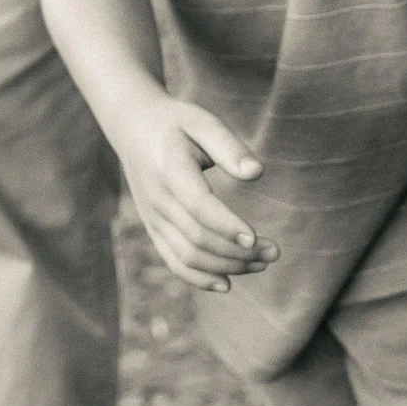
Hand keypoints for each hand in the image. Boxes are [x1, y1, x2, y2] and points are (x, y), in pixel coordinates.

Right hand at [113, 90, 278, 293]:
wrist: (131, 127)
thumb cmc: (175, 122)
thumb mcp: (202, 121)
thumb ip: (229, 146)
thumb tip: (257, 173)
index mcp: (169, 169)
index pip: (198, 207)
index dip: (227, 226)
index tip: (256, 238)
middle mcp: (157, 199)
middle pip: (197, 238)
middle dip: (238, 252)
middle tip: (275, 252)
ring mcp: (152, 217)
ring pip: (188, 256)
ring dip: (226, 266)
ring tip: (262, 263)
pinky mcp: (154, 228)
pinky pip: (174, 261)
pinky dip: (199, 278)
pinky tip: (227, 284)